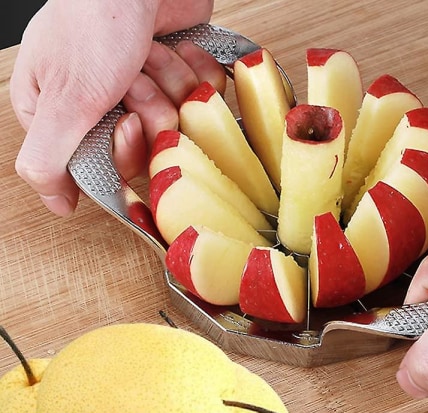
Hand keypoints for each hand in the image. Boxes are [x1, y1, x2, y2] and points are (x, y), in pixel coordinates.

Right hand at [10, 0, 224, 216]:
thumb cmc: (94, 19)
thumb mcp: (64, 100)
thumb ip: (49, 157)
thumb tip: (54, 202)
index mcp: (63, 115)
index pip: (107, 168)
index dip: (125, 147)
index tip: (124, 121)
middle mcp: (103, 106)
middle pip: (147, 146)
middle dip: (148, 108)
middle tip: (131, 77)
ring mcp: (144, 88)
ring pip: (178, 120)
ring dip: (168, 81)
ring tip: (147, 51)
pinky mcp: (177, 74)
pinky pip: (202, 96)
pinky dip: (193, 69)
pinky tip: (175, 46)